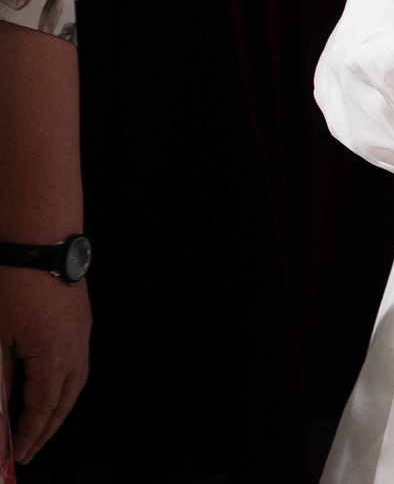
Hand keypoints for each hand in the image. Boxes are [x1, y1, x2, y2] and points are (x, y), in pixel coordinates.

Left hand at [1, 269, 88, 465]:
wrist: (40, 242)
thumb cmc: (15, 286)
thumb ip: (1, 378)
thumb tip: (0, 409)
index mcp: (54, 357)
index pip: (41, 409)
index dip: (28, 434)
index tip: (16, 453)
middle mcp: (75, 349)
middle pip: (65, 401)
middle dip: (47, 428)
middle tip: (30, 448)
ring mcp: (82, 333)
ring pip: (76, 382)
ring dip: (60, 407)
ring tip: (43, 423)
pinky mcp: (81, 320)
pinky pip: (78, 362)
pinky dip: (66, 383)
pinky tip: (53, 383)